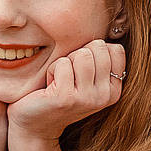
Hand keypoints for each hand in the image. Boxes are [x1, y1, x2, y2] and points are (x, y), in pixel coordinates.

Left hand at [6, 40, 125, 141]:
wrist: (35, 125)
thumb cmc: (59, 93)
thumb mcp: (85, 78)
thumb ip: (98, 59)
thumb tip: (111, 25)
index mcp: (114, 89)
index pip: (115, 49)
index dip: (93, 50)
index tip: (81, 69)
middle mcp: (105, 96)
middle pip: (98, 47)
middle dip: (78, 54)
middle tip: (68, 75)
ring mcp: (88, 98)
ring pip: (82, 54)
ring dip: (64, 62)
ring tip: (59, 79)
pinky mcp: (67, 97)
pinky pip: (62, 64)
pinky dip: (52, 69)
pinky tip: (49, 86)